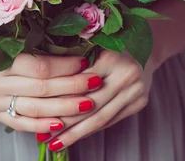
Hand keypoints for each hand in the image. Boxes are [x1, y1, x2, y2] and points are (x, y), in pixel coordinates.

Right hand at [0, 44, 103, 133]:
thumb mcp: (0, 36)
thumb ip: (28, 42)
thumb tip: (68, 40)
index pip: (38, 67)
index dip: (64, 65)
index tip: (84, 59)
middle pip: (41, 89)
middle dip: (72, 86)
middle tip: (95, 81)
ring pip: (35, 109)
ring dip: (65, 107)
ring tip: (88, 103)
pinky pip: (21, 124)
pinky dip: (43, 124)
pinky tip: (62, 123)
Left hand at [41, 50, 155, 152]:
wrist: (146, 44)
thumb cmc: (109, 40)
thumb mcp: (91, 41)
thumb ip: (73, 57)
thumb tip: (42, 78)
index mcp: (112, 57)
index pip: (80, 84)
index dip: (59, 99)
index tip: (38, 110)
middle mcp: (126, 76)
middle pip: (91, 106)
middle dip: (66, 125)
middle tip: (42, 138)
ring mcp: (135, 92)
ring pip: (101, 119)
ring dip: (77, 134)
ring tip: (55, 144)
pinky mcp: (139, 103)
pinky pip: (111, 121)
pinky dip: (91, 130)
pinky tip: (74, 137)